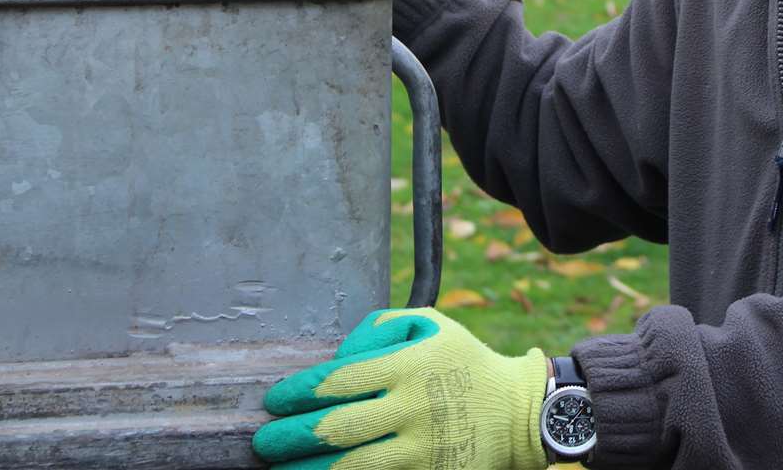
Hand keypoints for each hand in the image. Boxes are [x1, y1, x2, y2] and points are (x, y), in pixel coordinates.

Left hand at [253, 307, 548, 469]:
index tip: (273, 400)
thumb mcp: (432, 326)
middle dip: (290, 437)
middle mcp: (412, 408)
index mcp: (409, 366)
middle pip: (337, 428)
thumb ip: (382, 327)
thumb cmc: (465, 363)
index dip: (298, 392)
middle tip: (263, 442)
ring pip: (351, 467)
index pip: (339, 380)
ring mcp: (421, 449)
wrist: (519, 413)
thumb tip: (340, 352)